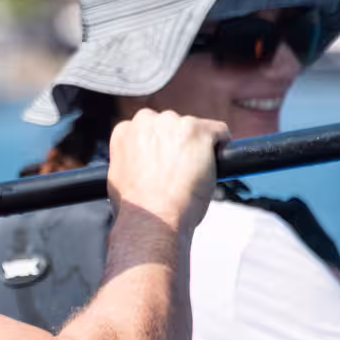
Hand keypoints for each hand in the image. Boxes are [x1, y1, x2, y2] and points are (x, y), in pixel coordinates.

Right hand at [105, 109, 227, 231]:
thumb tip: (141, 165)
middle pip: (171, 125)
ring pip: (194, 129)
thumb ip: (130, 160)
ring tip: (195, 175)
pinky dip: (221, 145)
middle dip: (177, 144)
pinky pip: (219, 131)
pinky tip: (218, 163)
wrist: (153, 218)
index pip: (148, 128)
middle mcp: (147, 121)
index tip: (165, 161)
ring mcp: (175, 124)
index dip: (159, 147)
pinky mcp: (200, 132)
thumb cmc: (137, 208)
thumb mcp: (118, 178)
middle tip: (181, 171)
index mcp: (125, 131)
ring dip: (197, 147)